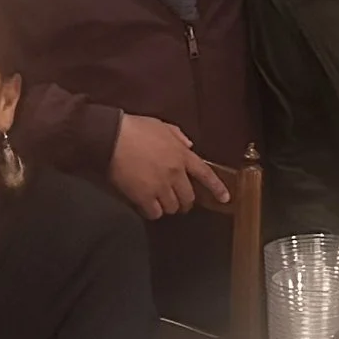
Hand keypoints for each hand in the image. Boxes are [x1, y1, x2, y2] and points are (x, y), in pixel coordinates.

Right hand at [109, 114, 229, 218]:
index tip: (226, 198)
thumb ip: (178, 136)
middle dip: (186, 202)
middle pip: (189, 197)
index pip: (206, 174)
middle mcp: (175, 173)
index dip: (217, 188)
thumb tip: (188, 145)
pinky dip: (152, 212)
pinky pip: (155, 213)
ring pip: (173, 207)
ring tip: (160, 202)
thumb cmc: (134, 128)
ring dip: (168, 206)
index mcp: (181, 155)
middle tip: (179, 202)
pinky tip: (147, 206)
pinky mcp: (144, 197)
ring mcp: (160, 186)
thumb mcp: (161, 126)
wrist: (112, 137)